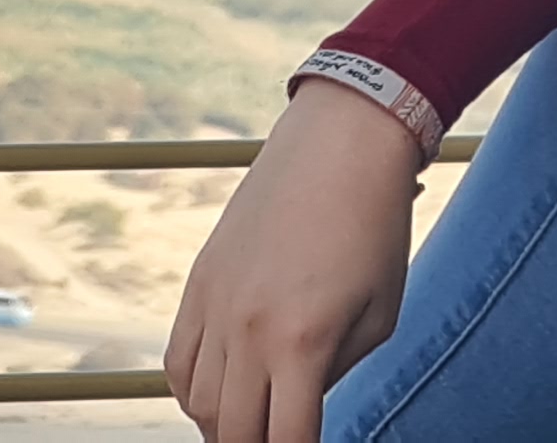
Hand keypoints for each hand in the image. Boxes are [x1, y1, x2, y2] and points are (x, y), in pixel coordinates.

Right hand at [167, 80, 424, 442]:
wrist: (340, 144)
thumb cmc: (375, 230)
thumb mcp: (378, 316)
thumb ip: (334, 373)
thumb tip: (299, 409)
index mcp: (302, 343)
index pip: (285, 441)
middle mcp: (248, 329)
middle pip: (231, 432)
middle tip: (278, 441)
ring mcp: (215, 304)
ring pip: (196, 402)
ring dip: (221, 427)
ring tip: (250, 428)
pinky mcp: (199, 281)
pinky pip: (178, 361)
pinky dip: (192, 391)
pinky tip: (218, 396)